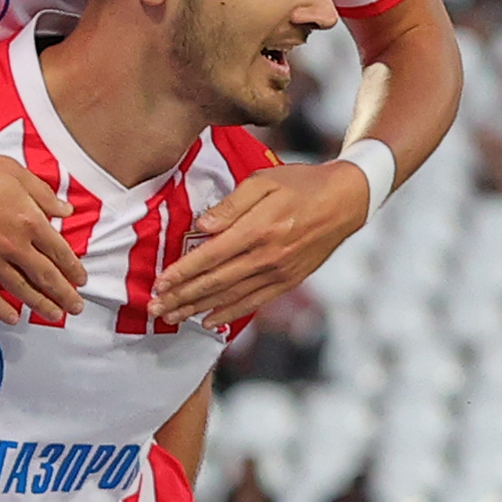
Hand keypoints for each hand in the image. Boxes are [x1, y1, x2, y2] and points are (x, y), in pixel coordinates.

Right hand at [0, 139, 84, 325]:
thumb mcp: (15, 172)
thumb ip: (43, 194)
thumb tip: (65, 209)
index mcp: (29, 220)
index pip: (59, 251)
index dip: (73, 268)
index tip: (80, 279)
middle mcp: (13, 244)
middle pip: (46, 276)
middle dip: (65, 294)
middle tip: (75, 306)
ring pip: (21, 289)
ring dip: (40, 305)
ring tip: (54, 315)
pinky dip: (1, 308)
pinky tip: (12, 318)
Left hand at [148, 63, 393, 329]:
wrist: (345, 202)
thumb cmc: (301, 184)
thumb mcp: (264, 180)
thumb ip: (231, 205)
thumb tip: (202, 226)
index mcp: (257, 230)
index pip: (209, 257)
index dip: (182, 273)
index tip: (159, 284)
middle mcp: (266, 257)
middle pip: (215, 283)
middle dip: (182, 298)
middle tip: (156, 309)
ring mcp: (278, 273)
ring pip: (231, 297)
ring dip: (198, 310)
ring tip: (173, 318)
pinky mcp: (288, 282)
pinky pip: (254, 303)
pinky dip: (229, 314)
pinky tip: (209, 321)